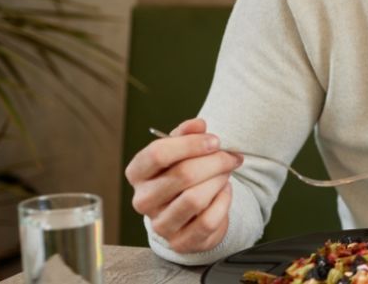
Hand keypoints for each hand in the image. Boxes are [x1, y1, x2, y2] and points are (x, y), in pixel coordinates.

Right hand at [124, 118, 242, 252]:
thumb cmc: (183, 173)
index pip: (157, 154)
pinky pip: (208, 220)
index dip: (191, 144)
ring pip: (195, 199)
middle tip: (230, 157)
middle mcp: (143, 200)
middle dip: (214, 162)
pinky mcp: (180, 242)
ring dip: (219, 181)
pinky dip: (223, 202)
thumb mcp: (182, 150)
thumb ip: (188, 134)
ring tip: (226, 174)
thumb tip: (198, 125)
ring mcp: (160, 224)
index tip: (215, 141)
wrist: (192, 210)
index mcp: (138, 173)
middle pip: (182, 175)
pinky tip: (225, 193)